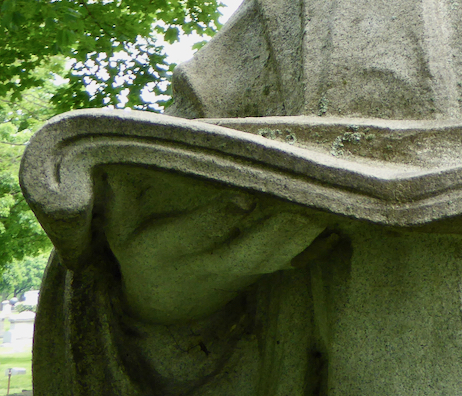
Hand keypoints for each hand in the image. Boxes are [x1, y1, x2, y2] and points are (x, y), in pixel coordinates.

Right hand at [103, 168, 327, 324]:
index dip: (220, 217)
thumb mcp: (121, 228)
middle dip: (279, 227)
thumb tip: (120, 158)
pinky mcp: (263, 273)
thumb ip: (122, 197)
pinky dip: (318, 246)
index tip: (243, 196)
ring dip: (306, 233)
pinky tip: (342, 221)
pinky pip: (293, 263)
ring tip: (330, 202)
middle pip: (251, 250)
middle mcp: (211, 265)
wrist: (163, 302)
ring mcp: (242, 272)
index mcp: (170, 250)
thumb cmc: (143, 248)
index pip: (197, 234)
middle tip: (306, 199)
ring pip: (278, 258)